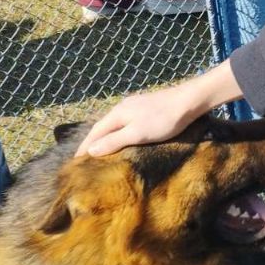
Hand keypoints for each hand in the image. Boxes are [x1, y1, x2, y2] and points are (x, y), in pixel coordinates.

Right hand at [76, 61, 242, 156]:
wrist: (189, 101)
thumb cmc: (164, 119)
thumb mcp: (137, 133)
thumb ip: (114, 141)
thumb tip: (91, 150)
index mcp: (117, 114)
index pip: (95, 133)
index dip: (85, 147)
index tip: (76, 162)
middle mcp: (122, 108)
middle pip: (102, 128)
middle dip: (92, 143)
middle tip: (85, 160)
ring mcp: (135, 107)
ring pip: (114, 125)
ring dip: (105, 138)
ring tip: (101, 152)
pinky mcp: (146, 109)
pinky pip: (124, 123)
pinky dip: (117, 134)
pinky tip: (123, 139)